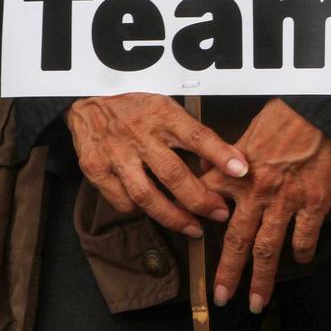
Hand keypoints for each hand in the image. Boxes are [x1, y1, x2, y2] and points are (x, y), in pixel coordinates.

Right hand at [66, 93, 248, 236]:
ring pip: (147, 195)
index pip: (196, 135)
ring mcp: (116, 154)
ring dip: (174, 217)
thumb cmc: (136, 107)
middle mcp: (139, 135)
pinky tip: (155, 213)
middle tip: (220, 213)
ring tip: (193, 228)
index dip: (220, 154)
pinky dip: (142, 212)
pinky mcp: (97, 170)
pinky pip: (123, 201)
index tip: (241, 170)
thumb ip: (189, 133)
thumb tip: (221, 163)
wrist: (88, 102)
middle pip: (173, 174)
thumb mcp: (166, 107)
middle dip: (200, 199)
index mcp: (162, 115)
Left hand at [201, 98, 330, 313]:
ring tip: (257, 301)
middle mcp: (256, 191)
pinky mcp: (314, 202)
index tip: (194, 248)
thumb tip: (212, 172)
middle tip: (221, 296)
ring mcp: (285, 200)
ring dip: (262, 279)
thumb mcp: (247, 132)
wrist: (322, 109)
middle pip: (236, 241)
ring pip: (268, 249)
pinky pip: (305, 237)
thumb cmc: (286, 115)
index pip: (206, 205)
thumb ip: (229, 158)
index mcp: (235, 172)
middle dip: (228, 273)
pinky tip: (300, 260)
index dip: (198, 229)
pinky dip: (302, 253)